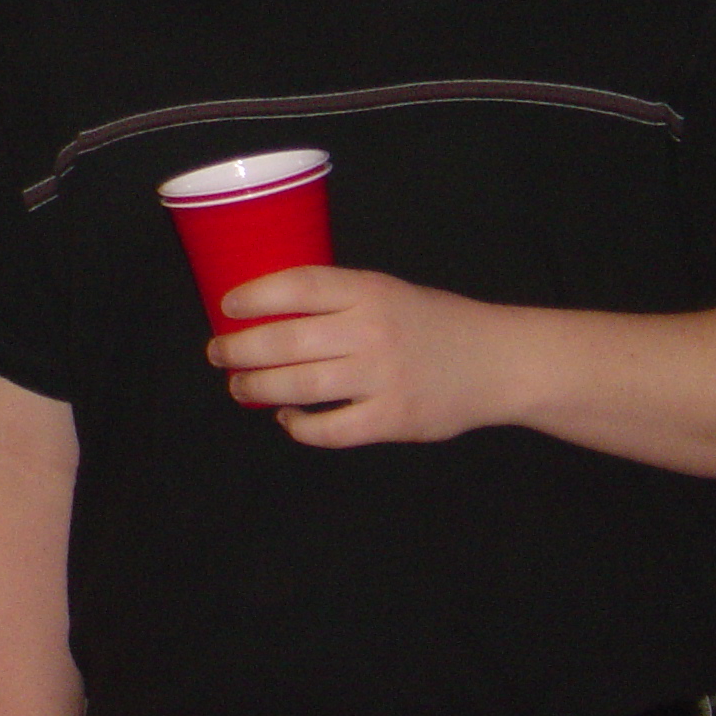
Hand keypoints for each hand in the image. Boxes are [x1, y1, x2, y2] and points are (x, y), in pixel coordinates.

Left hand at [208, 266, 525, 447]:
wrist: (497, 361)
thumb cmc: (430, 322)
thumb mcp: (385, 291)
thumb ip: (336, 299)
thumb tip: (266, 310)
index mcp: (367, 291)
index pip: (298, 285)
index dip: (254, 295)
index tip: (226, 306)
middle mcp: (371, 332)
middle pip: (286, 341)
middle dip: (240, 350)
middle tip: (218, 353)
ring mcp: (382, 378)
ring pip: (300, 387)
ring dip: (258, 388)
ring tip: (239, 386)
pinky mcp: (392, 419)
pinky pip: (330, 429)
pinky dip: (299, 427)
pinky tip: (287, 419)